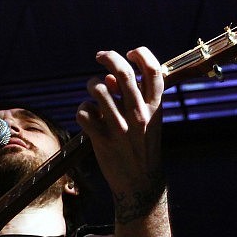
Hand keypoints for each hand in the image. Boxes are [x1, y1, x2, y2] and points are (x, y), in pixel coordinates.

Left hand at [76, 47, 165, 223]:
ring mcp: (120, 127)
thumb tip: (110, 76)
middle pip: (122, 73)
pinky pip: (84, 112)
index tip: (131, 52)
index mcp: (154, 108)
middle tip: (100, 55)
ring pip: (98, 88)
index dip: (141, 54)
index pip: (153, 71)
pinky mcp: (102, 140)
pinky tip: (88, 116)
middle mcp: (138, 115)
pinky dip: (82, 109)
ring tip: (92, 93)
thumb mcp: (148, 122)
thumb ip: (133, 98)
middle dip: (109, 57)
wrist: (140, 184)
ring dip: (91, 85)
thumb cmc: (142, 148)